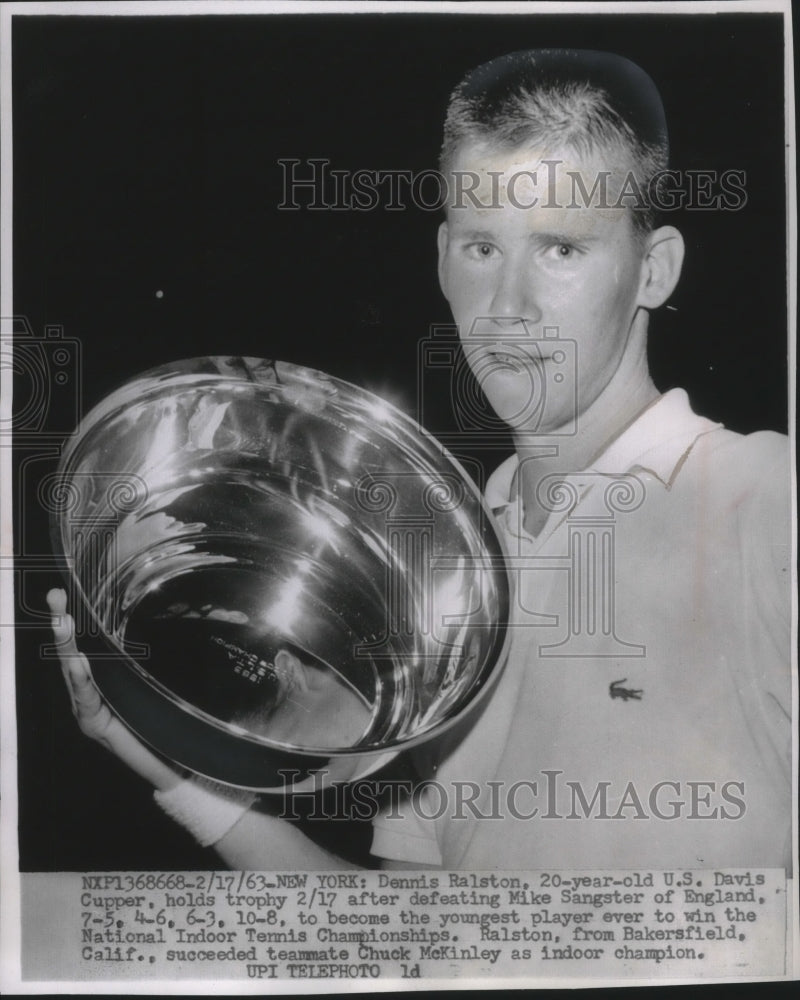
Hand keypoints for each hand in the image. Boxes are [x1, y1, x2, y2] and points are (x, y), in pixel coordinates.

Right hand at [46, 588, 183, 790]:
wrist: (171, 764)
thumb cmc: (164, 721)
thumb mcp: (154, 682)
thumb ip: (149, 661)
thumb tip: (164, 618)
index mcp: (101, 680)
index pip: (83, 644)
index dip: (74, 621)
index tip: (65, 594)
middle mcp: (89, 693)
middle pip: (71, 654)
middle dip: (61, 626)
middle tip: (55, 597)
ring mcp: (88, 710)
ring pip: (73, 674)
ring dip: (66, 646)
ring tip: (61, 620)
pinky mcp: (95, 726)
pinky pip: (87, 700)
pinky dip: (82, 682)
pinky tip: (78, 664)